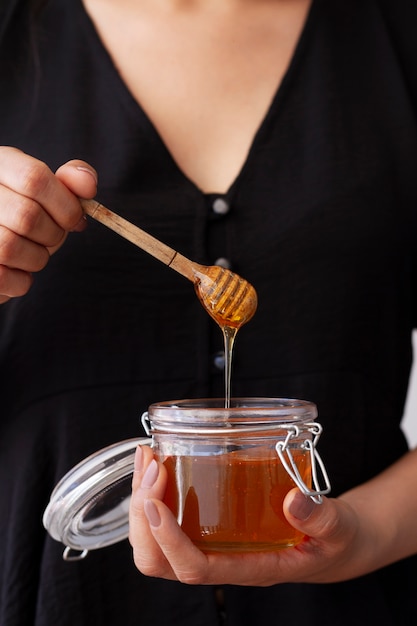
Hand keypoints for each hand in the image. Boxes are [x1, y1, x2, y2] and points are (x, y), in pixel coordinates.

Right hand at [0, 147, 97, 302]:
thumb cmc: (23, 217)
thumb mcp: (47, 193)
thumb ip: (70, 183)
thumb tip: (88, 185)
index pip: (34, 178)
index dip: (66, 205)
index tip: (77, 220)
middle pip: (27, 216)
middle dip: (53, 235)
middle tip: (52, 237)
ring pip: (11, 247)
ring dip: (37, 257)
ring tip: (33, 252)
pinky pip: (3, 277)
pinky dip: (22, 281)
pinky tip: (20, 270)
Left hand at [129, 445, 375, 585]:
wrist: (336, 543)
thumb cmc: (334, 539)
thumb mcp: (337, 527)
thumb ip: (320, 516)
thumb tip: (293, 500)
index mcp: (253, 568)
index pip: (196, 568)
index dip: (168, 539)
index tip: (155, 500)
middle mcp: (225, 562)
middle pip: (161, 561)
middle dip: (143, 515)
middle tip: (150, 466)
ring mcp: (214, 547)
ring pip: (155, 546)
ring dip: (141, 503)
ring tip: (146, 459)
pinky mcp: (212, 530)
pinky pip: (167, 524)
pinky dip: (152, 495)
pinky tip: (158, 464)